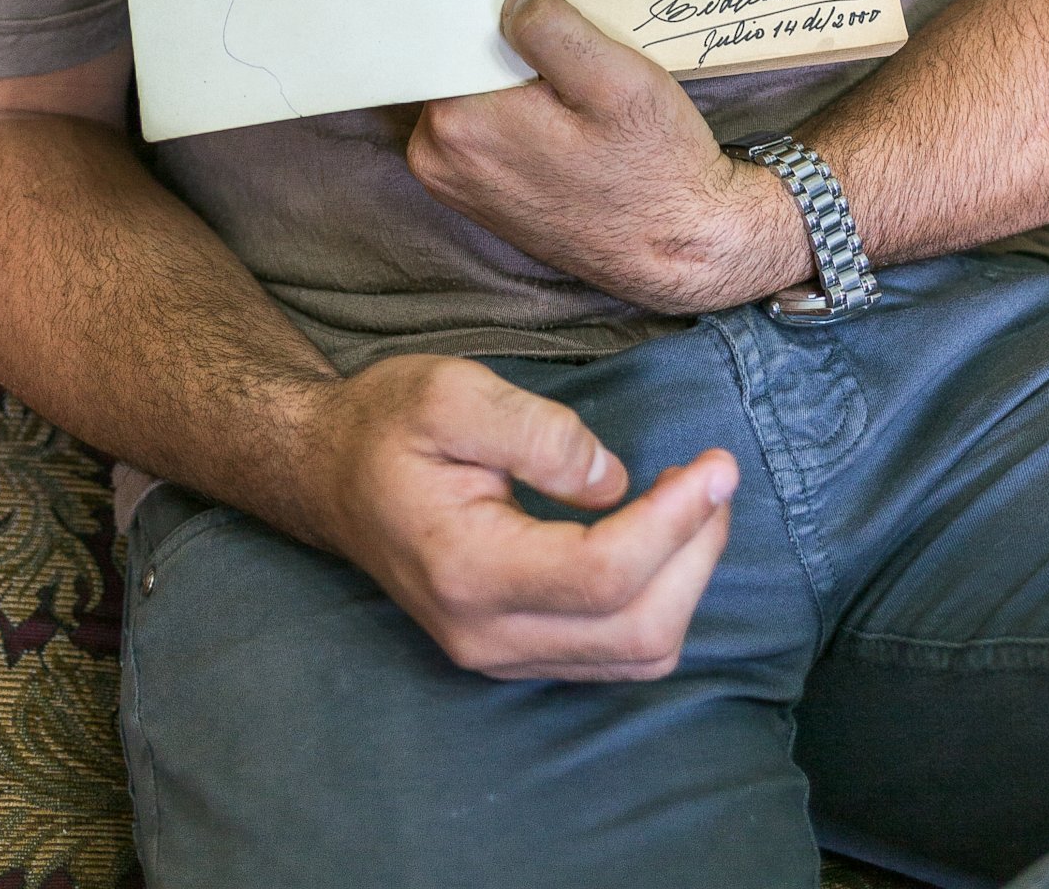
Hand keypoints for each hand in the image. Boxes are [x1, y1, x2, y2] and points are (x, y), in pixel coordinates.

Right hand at [315, 352, 736, 680]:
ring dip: (689, 577)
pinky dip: (662, 598)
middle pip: (637, 629)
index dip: (677, 522)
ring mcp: (501, 655)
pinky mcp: (518, 652)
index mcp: (468, 569)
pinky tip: (661, 533)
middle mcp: (487, 635)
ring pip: (638, 653)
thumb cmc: (388, 424)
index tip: (718, 463)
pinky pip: (617, 653)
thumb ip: (537, 432)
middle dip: (698, 550)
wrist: (330, 475)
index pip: (604, 575)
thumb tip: (612, 480)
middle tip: (715, 473)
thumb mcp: (452, 392)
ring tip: (694, 498)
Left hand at [405, 0, 810, 312]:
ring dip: (518, 80)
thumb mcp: (616, 79)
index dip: (496, 11)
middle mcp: (437, 156)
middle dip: (508, 46)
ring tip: (574, 91)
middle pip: (460, 63)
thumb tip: (511, 0)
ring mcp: (454, 182)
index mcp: (458, 123)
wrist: (679, 246)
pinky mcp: (478, 196)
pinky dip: (521, 112)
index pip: (450, 33)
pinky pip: (487, 128)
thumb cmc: (652, 166)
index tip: (540, 8)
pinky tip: (568, 120)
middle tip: (571, 52)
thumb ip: (551, 29)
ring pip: (475, 94)